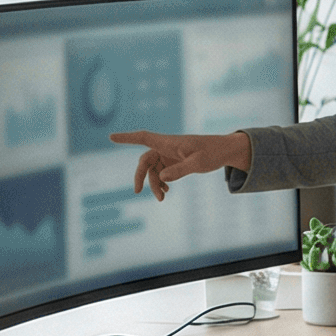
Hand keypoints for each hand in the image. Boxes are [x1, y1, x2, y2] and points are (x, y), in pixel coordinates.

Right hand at [110, 128, 250, 199]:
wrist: (225, 152)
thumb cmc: (213, 153)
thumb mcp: (198, 163)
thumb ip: (180, 170)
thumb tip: (161, 178)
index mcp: (169, 142)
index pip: (143, 137)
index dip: (126, 138)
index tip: (110, 137)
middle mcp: (166, 147)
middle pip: (145, 160)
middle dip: (141, 176)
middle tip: (138, 191)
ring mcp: (169, 155)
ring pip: (154, 170)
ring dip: (154, 184)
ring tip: (162, 198)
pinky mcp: (174, 162)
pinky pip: (161, 173)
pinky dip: (161, 183)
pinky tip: (166, 192)